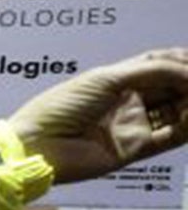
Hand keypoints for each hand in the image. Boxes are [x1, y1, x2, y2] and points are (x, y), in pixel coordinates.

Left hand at [4, 48, 187, 183]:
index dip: (182, 61)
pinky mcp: (136, 148)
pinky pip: (172, 136)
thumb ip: (151, 71)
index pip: (160, 65)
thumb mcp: (106, 78)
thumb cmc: (59, 107)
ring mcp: (133, 125)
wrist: (37, 145)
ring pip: (177, 111)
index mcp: (117, 79)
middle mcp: (128, 101)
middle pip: (173, 87)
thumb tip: (187, 70)